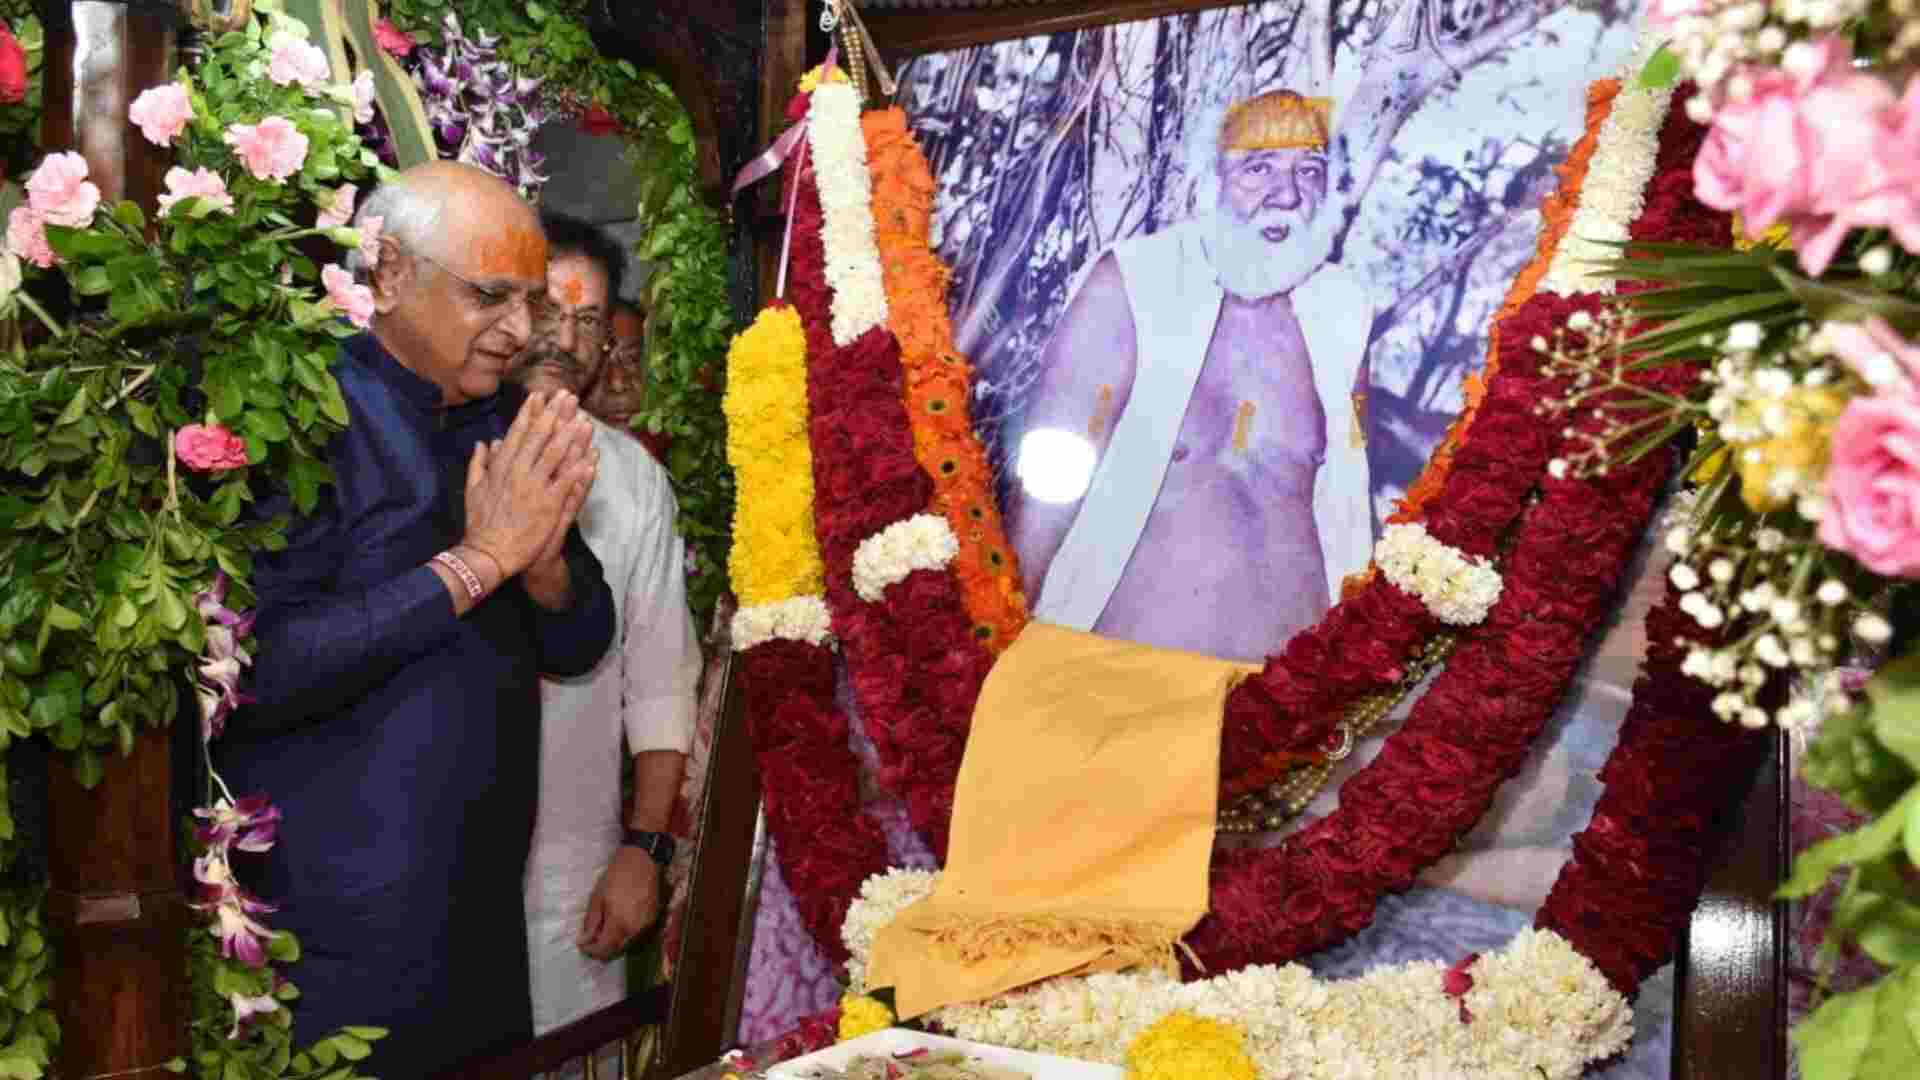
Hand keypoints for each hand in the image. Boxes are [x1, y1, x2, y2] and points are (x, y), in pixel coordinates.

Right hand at [463, 390, 595, 576]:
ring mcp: (534, 488)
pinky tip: (591, 458)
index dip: (530, 413)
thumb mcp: (473, 489)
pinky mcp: (547, 506)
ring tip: (584, 419)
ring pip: (555, 456)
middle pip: (539, 438)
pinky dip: (578, 471)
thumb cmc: (480, 524)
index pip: (517, 434)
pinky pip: (566, 484)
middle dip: (554, 414)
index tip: (539, 395)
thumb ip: (478, 463)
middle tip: (567, 396)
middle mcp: (518, 473)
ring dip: (571, 436)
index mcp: (501, 467)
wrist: (488, 554)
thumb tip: (484, 443)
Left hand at [578, 847, 660, 960]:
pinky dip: (625, 933)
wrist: (642, 861)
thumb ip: (591, 922)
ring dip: (614, 941)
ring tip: (604, 930)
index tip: (583, 945)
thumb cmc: (616, 877)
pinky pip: (636, 933)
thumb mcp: (597, 898)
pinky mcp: (652, 919)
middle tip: (591, 939)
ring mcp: (645, 925)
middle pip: (616, 949)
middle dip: (602, 949)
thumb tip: (584, 940)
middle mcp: (634, 930)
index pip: (603, 949)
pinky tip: (619, 922)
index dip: (591, 951)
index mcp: (619, 924)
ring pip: (627, 943)